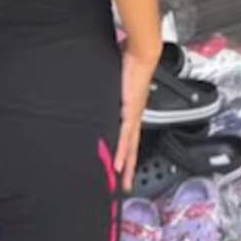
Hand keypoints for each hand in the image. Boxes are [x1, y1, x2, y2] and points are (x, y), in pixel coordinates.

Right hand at [115, 39, 160, 191]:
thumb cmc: (130, 62)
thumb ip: (109, 89)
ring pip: (130, 146)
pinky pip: (125, 137)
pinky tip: (118, 165)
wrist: (141, 54)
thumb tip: (99, 88)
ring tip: (122, 181)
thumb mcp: (115, 82)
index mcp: (131, 109)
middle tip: (126, 185)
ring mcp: (132, 115)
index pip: (128, 136)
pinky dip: (121, 152)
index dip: (127, 152)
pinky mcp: (129, 112)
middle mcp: (134, 115)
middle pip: (132, 147)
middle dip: (129, 167)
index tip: (123, 166)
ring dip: (126, 165)